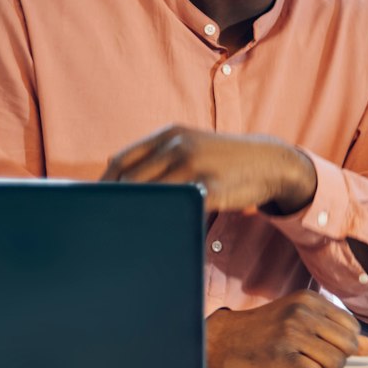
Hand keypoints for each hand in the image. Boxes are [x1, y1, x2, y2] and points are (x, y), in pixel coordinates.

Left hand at [102, 125, 317, 214]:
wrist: (271, 162)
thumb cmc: (225, 161)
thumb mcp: (192, 147)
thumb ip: (162, 159)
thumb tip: (123, 186)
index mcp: (169, 135)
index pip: (121, 161)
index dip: (104, 185)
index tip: (96, 205)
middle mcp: (178, 146)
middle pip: (130, 179)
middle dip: (114, 203)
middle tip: (103, 225)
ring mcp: (194, 165)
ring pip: (149, 194)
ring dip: (135, 214)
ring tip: (124, 232)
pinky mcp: (210, 186)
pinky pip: (177, 207)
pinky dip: (163, 220)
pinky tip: (158, 232)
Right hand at [206, 293, 367, 367]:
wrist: (222, 340)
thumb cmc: (264, 331)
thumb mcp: (301, 321)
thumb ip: (338, 331)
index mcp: (311, 300)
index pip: (353, 327)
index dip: (343, 345)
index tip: (322, 347)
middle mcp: (303, 312)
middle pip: (348, 346)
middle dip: (336, 360)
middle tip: (312, 360)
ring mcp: (291, 333)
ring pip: (335, 363)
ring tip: (302, 365)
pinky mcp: (280, 355)